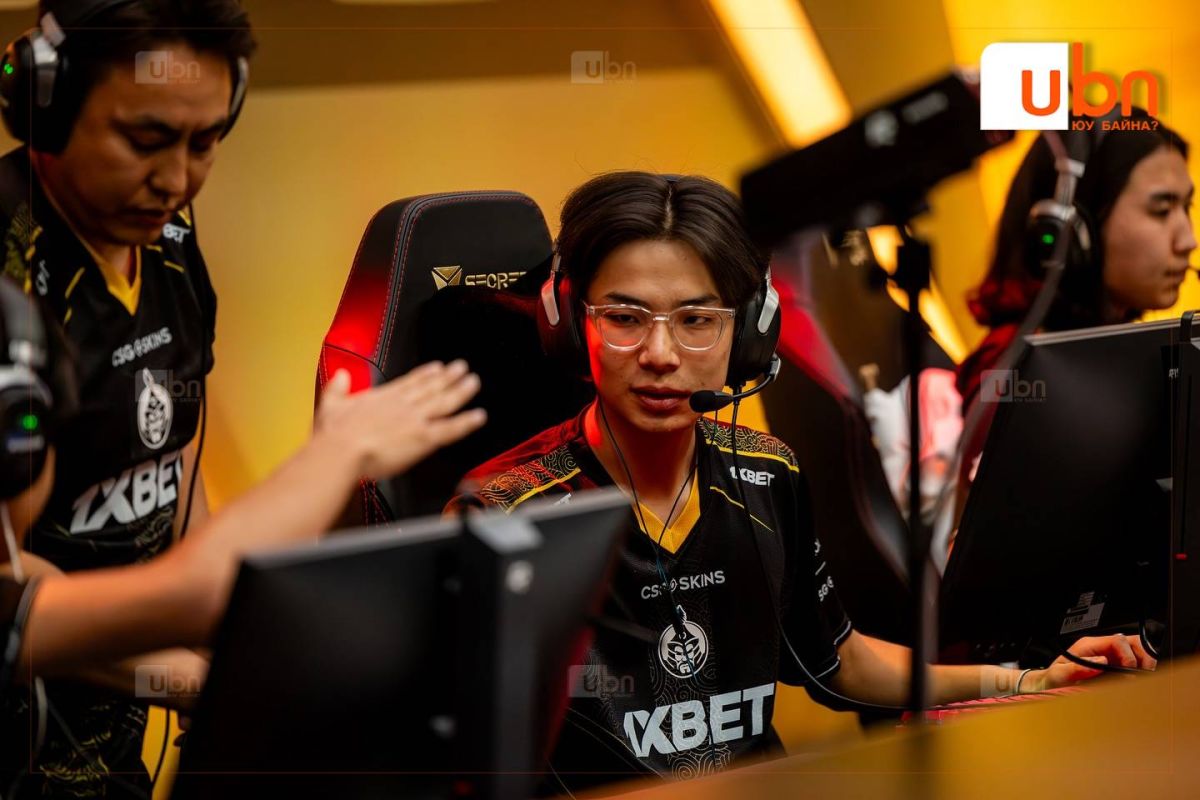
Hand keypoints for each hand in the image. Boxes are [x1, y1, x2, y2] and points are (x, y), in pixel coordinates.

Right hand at [316, 360, 486, 478]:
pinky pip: (450, 429)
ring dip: (461, 392)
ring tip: (473, 382)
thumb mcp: (330, 404)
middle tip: (462, 368)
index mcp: (383, 397)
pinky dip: (466, 422)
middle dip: (449, 377)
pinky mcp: (423, 438)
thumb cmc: (334, 435)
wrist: (341, 451)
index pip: (410, 382)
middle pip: (431, 388)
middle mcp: (403, 405)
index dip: (426, 374)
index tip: (437, 367)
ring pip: (444, 403)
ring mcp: (415, 419)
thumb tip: (341, 376)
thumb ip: (337, 388)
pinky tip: (479, 417)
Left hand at [1033, 633, 1156, 690]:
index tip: (1130, 673)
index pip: (1118, 640)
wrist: (1048, 687)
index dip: (1128, 656)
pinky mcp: (1114, 668)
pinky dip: (1139, 673)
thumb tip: (1101, 660)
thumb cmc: (1053, 680)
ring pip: (1136, 652)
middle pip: (1132, 643)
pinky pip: (1133, 665)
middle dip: (1143, 658)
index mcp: (1089, 645)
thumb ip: (1077, 667)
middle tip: (1143, 675)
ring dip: (1143, 665)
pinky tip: (1136, 683)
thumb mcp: (1059, 674)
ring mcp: (1110, 657)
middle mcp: (1101, 649)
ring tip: (1140, 680)